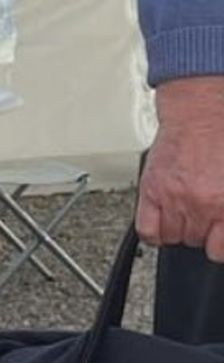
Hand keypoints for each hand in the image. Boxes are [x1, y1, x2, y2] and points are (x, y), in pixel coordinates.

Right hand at [138, 76, 223, 260]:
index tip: (217, 238)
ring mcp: (174, 199)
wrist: (203, 112)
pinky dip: (154, 231)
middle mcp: (201, 204)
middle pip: (196, 241)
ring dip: (178, 229)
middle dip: (201, 230)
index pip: (219, 249)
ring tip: (184, 213)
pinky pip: (147, 230)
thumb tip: (222, 224)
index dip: (218, 245)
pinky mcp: (151, 191)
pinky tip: (163, 220)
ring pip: (171, 237)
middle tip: (203, 216)